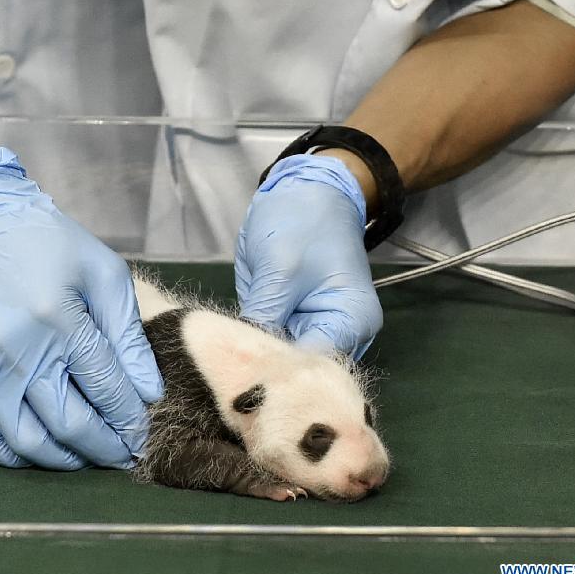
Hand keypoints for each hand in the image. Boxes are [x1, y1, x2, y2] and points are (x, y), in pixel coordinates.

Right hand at [0, 148, 162, 468]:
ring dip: (64, 460)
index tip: (144, 435)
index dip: (129, 421)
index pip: (105, 390)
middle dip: (105, 448)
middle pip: (68, 423)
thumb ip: (129, 337)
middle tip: (125, 455)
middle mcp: (19, 349)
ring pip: (26, 439)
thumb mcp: (106, 275)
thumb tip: (149, 393)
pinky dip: (13, 456)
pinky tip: (41, 452)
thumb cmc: (54, 246)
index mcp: (61, 320)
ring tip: (89, 457)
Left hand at [235, 154, 382, 359]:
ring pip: (281, 359)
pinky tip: (228, 349)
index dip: (278, 376)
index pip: (314, 365)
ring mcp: (314, 328)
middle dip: (265, 372)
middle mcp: (339, 335)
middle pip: (300, 368)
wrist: (306, 190)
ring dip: (255, 360)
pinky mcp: (292, 320)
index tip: (241, 383)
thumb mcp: (279, 269)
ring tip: (223, 365)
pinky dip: (252, 344)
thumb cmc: (302, 221)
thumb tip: (243, 361)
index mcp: (352, 323)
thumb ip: (264, 316)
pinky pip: (271, 342)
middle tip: (225, 377)